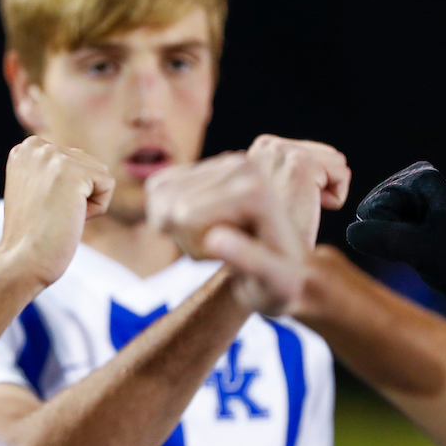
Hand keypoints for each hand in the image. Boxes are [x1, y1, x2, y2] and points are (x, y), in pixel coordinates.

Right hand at [0, 136, 113, 287]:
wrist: (22, 261)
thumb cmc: (32, 235)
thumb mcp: (36, 189)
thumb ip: (54, 170)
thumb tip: (84, 166)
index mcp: (26, 148)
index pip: (73, 160)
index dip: (66, 191)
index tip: (43, 207)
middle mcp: (36, 146)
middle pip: (88, 164)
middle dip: (78, 194)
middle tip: (51, 215)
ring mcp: (53, 157)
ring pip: (100, 174)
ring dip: (88, 202)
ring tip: (59, 216)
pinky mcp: (72, 172)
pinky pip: (108, 185)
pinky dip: (96, 209)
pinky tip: (70, 218)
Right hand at [145, 152, 307, 313]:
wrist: (287, 268)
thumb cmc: (281, 284)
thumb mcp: (275, 284)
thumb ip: (249, 261)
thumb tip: (214, 239)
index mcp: (257, 190)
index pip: (185, 215)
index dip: (197, 249)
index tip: (234, 261)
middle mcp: (242, 164)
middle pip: (171, 204)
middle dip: (186, 239)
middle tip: (224, 253)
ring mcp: (224, 161)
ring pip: (160, 194)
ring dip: (178, 228)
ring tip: (216, 242)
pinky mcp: (207, 166)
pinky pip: (158, 187)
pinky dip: (169, 215)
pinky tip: (202, 227)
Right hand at [246, 134, 350, 247]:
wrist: (268, 257)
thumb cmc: (272, 233)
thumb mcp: (274, 189)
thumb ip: (285, 167)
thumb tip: (310, 158)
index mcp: (261, 147)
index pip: (313, 151)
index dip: (310, 182)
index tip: (288, 202)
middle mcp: (267, 145)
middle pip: (327, 154)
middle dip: (319, 183)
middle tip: (294, 208)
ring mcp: (282, 152)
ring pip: (336, 162)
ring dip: (325, 191)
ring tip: (299, 209)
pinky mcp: (301, 164)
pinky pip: (342, 175)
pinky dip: (334, 198)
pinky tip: (306, 211)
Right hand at [345, 161, 445, 339]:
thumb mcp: (420, 251)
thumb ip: (384, 239)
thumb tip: (352, 232)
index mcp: (424, 177)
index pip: (376, 205)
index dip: (387, 229)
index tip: (416, 242)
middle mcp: (421, 179)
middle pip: (376, 209)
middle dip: (390, 231)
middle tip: (418, 247)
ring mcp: (419, 195)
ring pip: (382, 219)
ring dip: (396, 238)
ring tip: (421, 249)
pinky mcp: (419, 211)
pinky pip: (391, 226)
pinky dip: (400, 242)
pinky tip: (420, 250)